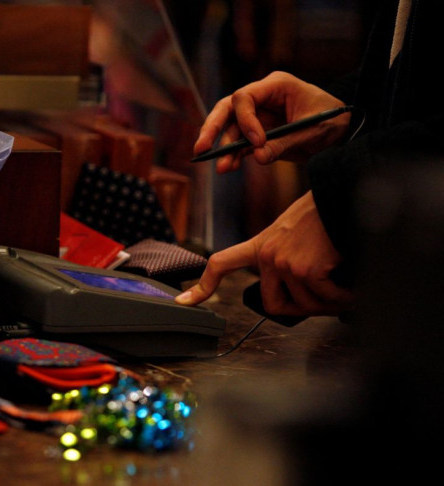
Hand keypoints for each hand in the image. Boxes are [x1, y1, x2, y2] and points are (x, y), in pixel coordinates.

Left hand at [175, 191, 354, 315]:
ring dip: (329, 303)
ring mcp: (283, 262)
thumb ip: (287, 255)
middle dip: (301, 310)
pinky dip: (343, 297)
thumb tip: (304, 287)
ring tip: (346, 291)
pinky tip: (352, 288)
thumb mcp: (293, 231)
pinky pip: (324, 298)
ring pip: (304, 305)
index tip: (185, 301)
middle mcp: (266, 255)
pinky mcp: (305, 269)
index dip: (202, 286)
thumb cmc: (323, 212)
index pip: (221, 263)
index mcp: (259, 245)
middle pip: (272, 304)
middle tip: (324, 303)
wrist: (342, 194)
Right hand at [194, 71, 350, 172]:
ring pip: (231, 129)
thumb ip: (285, 143)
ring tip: (221, 168)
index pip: (245, 97)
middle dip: (213, 129)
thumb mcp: (312, 131)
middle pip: (228, 109)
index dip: (245, 120)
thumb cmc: (332, 119)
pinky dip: (235, 156)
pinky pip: (241, 144)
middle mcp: (262, 98)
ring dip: (225, 149)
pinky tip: (229, 167)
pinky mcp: (260, 133)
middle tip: (202, 148)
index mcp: (276, 86)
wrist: (344, 128)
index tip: (257, 142)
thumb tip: (259, 157)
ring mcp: (258, 116)